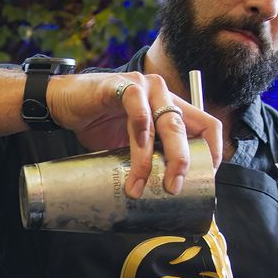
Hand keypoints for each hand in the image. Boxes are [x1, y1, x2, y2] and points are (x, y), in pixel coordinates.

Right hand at [45, 71, 225, 198]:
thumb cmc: (98, 122)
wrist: (64, 102)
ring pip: (164, 123)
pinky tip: (133, 153)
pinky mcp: (120, 86)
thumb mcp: (131, 143)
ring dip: (154, 159)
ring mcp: (143, 87)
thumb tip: (163, 191)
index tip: (205, 179)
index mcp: (171, 107)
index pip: (207, 126)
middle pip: (187, 129)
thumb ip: (149, 155)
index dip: (213, 152)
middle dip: (182, 163)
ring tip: (141, 184)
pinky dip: (139, 133)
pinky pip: (136, 108)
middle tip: (172, 188)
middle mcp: (162, 94)